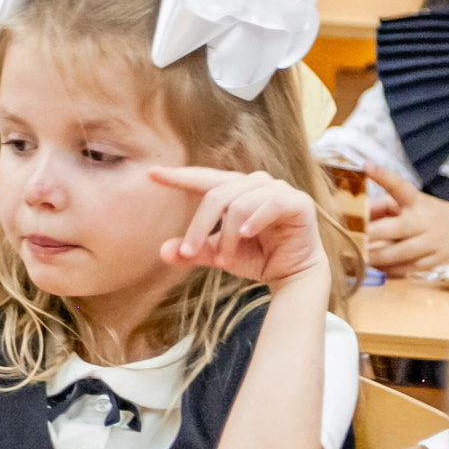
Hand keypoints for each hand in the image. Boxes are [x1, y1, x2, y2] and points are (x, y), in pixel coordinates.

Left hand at [151, 167, 324, 288]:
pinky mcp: (297, 202)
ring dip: (227, 235)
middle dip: (199, 226)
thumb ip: (195, 250)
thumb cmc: (257, 258)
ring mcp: (277, 190)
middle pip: (217, 195)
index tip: (151, 174)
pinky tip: (246, 233)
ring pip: (239, 204)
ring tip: (224, 260)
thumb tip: (163, 251)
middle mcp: (255, 183)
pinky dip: (256, 219)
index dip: (178, 176)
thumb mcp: (220, 254)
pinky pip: (271, 204)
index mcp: (235, 190)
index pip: (203, 180)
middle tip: (189, 253)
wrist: (294, 275)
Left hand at [365, 168, 448, 276]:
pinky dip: (387, 270)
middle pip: (391, 229)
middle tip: (348, 236)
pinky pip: (404, 270)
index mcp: (418, 202)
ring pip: (395, 254)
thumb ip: (386, 206)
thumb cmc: (437, 218)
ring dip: (373, 257)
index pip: (399, 186)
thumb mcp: (417, 205)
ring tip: (356, 256)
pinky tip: (375, 267)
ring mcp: (429, 245)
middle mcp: (423, 222)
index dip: (383, 176)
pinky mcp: (433, 264)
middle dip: (368, 234)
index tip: (367, 166)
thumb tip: (359, 214)